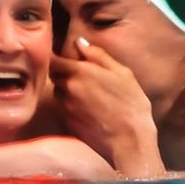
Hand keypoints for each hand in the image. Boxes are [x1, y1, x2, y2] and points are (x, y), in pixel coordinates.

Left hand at [50, 38, 164, 177]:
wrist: (129, 141)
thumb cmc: (131, 104)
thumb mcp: (122, 73)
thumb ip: (98, 55)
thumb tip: (79, 43)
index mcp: (80, 72)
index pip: (53, 59)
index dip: (56, 58)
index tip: (64, 59)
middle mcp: (67, 88)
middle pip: (53, 75)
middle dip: (62, 73)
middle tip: (79, 76)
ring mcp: (65, 106)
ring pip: (57, 92)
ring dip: (65, 90)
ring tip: (85, 94)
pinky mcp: (66, 122)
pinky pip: (62, 108)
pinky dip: (69, 106)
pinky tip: (87, 109)